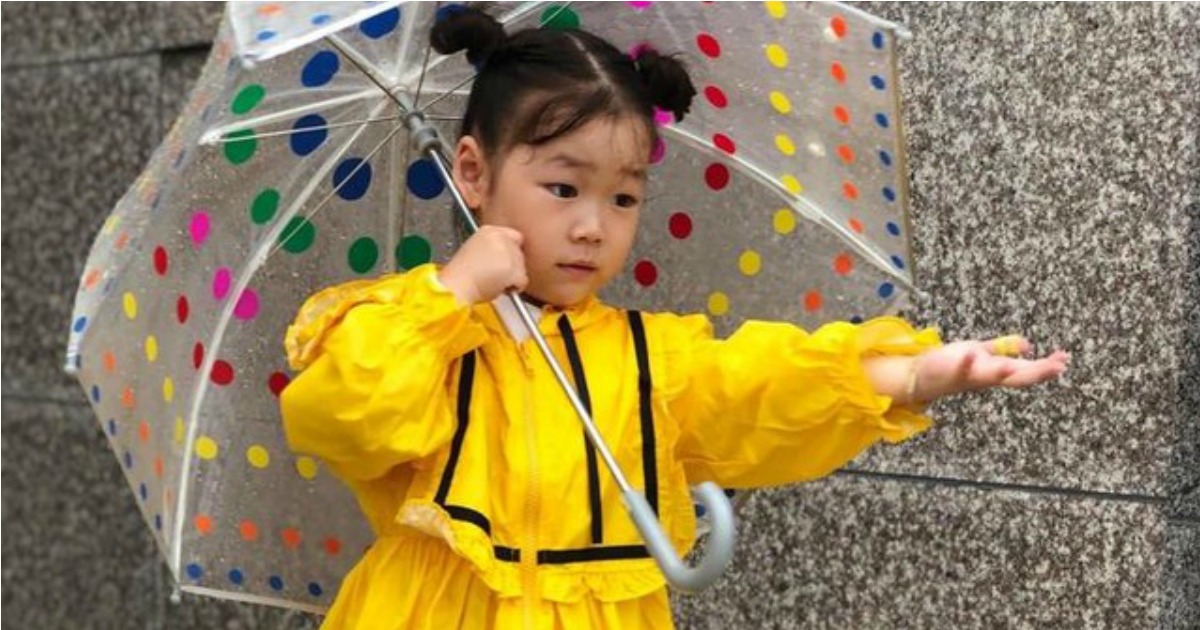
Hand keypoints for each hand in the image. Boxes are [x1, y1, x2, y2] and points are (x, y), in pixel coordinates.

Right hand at [437, 226, 526, 304]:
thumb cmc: (460, 275)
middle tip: (494, 275)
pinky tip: (499, 288)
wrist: (456, 286)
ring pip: (522, 267)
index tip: (502, 262)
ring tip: (493, 281)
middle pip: (518, 252)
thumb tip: (504, 258)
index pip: (514, 236)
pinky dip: (515, 288)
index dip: (510, 251)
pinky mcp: (513, 268)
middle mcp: (500, 237)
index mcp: (488, 230)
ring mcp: (508, 252)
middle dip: (511, 265)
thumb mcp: (474, 251)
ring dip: (512, 277)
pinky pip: (522, 281)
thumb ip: (492, 248)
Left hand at [912, 335, 1069, 401]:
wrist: (922, 377)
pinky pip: (961, 368)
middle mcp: (988, 376)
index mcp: (998, 370)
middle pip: (1018, 377)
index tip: (1065, 359)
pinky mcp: (953, 369)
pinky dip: (966, 362)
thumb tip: (1027, 346)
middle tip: (1058, 367)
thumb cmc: (952, 364)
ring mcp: (971, 374)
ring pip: (992, 377)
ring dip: (1007, 372)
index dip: (1047, 366)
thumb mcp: (983, 353)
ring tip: (1020, 365)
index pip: (1027, 369)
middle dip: (1039, 371)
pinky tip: (971, 354)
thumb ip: (1004, 349)